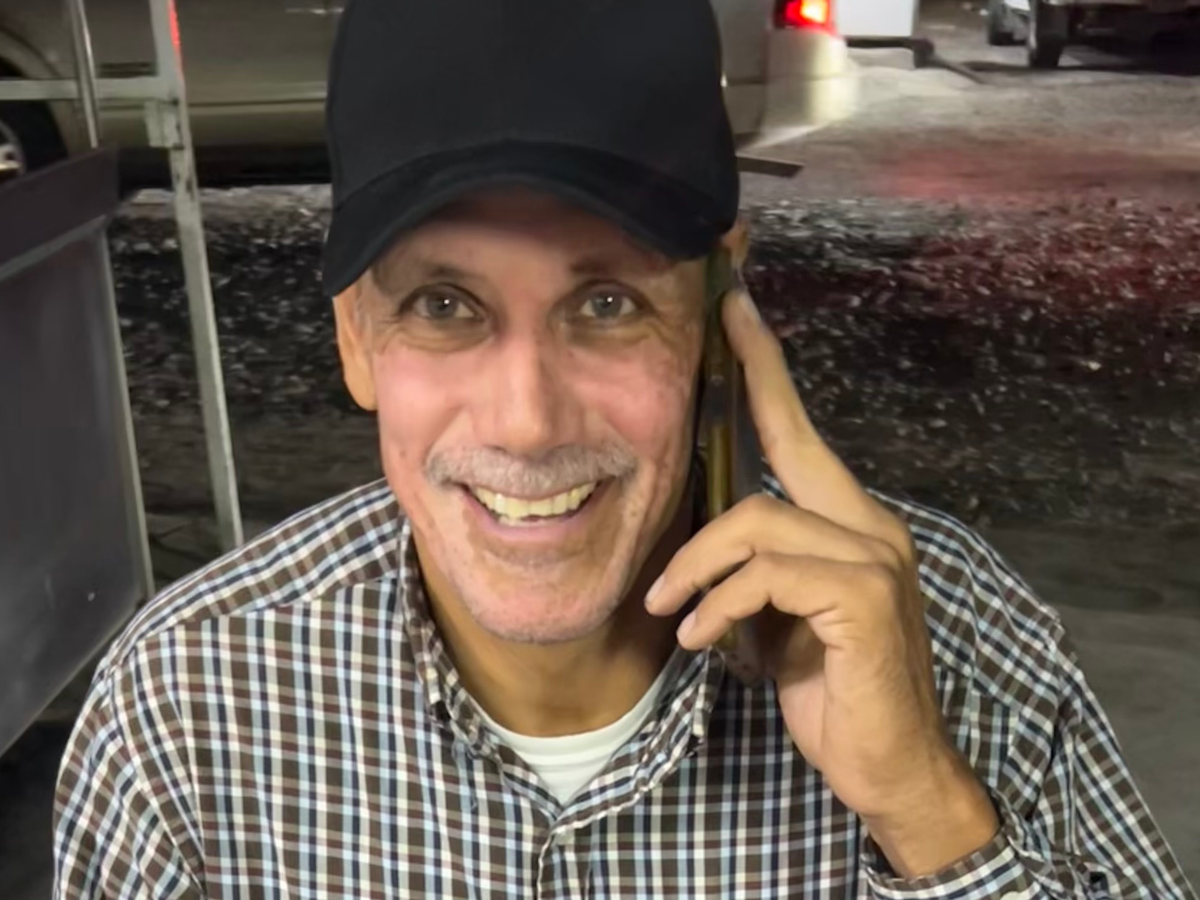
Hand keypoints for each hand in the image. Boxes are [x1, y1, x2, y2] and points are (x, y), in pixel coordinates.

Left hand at [644, 289, 998, 876]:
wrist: (886, 766)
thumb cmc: (828, 690)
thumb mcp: (776, 619)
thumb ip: (755, 568)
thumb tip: (702, 544)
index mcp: (851, 525)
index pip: (802, 433)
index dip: (768, 370)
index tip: (738, 309)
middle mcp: (871, 527)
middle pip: (785, 448)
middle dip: (746, 396)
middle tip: (712, 346)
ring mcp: (874, 559)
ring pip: (758, 520)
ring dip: (697, 567)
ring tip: (670, 611)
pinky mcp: (864, 599)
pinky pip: (767, 573)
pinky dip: (720, 605)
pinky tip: (702, 641)